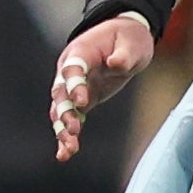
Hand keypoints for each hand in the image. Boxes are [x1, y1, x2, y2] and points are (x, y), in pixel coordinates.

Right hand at [50, 14, 156, 162]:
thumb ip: (123, 54)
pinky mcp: (82, 100)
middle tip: (73, 129)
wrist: (123, 38)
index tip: (81, 102)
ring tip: (69, 148)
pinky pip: (70, 118)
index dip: (74, 84)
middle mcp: (69, 71)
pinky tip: (65, 154)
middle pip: (60, 93)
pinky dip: (66, 136)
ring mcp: (73, 87)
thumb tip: (116, 63)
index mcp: (80, 52)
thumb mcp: (132, 42)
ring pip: (60, 109)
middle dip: (65, 112)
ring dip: (62, 128)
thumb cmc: (127, 38)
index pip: (72, 69)